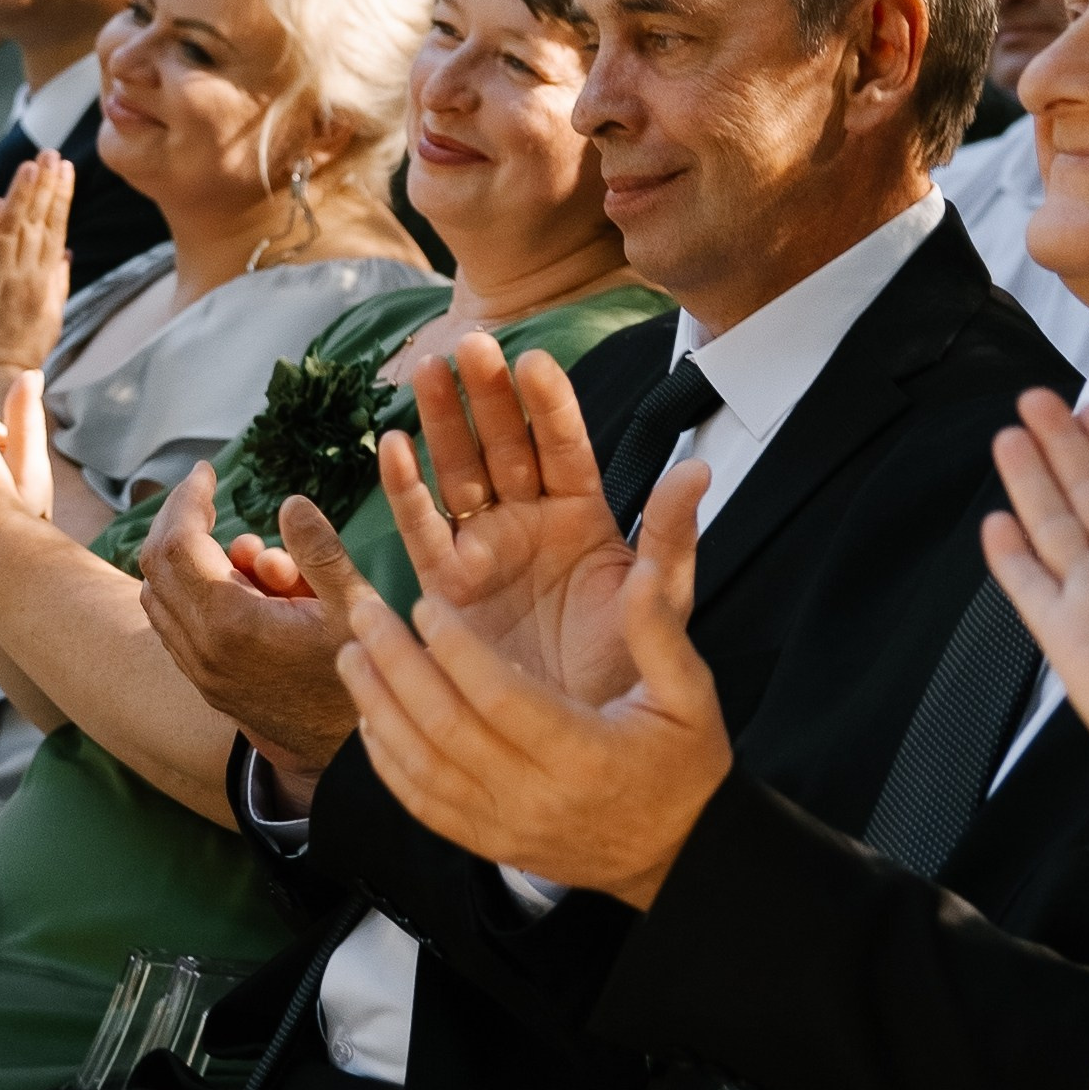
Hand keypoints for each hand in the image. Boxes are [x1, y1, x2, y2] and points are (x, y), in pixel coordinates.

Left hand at [0, 153, 72, 407]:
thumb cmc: (18, 355)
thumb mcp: (49, 320)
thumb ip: (57, 284)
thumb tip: (67, 255)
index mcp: (46, 283)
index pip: (55, 230)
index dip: (60, 197)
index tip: (65, 168)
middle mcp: (26, 279)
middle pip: (38, 224)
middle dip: (46, 187)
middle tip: (51, 155)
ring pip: (11, 232)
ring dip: (21, 197)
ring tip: (29, 165)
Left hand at [138, 466, 380, 793]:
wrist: (346, 758)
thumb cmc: (360, 677)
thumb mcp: (354, 606)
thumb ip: (318, 550)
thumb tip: (288, 502)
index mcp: (230, 623)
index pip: (180, 543)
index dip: (188, 499)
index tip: (208, 471)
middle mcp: (200, 648)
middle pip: (155, 564)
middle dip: (179, 519)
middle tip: (208, 493)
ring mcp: (197, 670)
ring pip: (156, 596)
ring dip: (182, 557)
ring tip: (242, 549)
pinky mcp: (204, 683)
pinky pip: (171, 624)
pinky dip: (187, 590)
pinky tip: (236, 583)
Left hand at [335, 561, 733, 909]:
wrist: (680, 854)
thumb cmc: (685, 767)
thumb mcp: (691, 693)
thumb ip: (659, 630)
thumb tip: (639, 570)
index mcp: (585, 752)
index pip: (500, 696)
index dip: (454, 647)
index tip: (425, 601)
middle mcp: (537, 794)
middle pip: (445, 726)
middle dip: (396, 665)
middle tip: (365, 614)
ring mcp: (507, 825)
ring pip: (422, 767)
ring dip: (378, 708)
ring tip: (351, 655)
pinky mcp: (490, 844)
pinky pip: (423, 804)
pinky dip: (387, 762)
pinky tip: (369, 720)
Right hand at [380, 335, 707, 703]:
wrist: (583, 744)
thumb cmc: (629, 671)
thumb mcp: (659, 601)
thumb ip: (673, 537)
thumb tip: (696, 470)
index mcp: (584, 516)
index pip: (565, 446)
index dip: (548, 405)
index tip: (532, 361)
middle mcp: (531, 522)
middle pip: (505, 444)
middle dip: (487, 395)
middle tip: (470, 344)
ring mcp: (487, 550)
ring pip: (460, 471)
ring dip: (442, 422)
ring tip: (425, 370)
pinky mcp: (448, 587)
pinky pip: (424, 529)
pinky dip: (406, 489)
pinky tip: (392, 446)